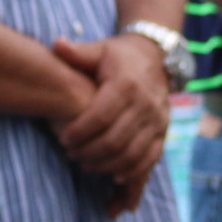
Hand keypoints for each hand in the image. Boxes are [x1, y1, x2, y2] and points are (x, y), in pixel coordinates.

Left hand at [51, 34, 169, 213]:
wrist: (154, 57)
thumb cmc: (118, 56)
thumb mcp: (99, 50)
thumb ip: (77, 53)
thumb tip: (57, 45)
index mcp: (126, 85)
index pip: (100, 116)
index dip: (79, 131)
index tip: (63, 139)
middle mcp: (145, 104)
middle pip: (115, 139)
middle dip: (89, 151)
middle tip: (70, 154)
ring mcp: (157, 120)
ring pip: (131, 153)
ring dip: (106, 164)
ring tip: (85, 163)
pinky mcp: (164, 132)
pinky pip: (150, 158)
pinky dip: (133, 171)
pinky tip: (114, 176)